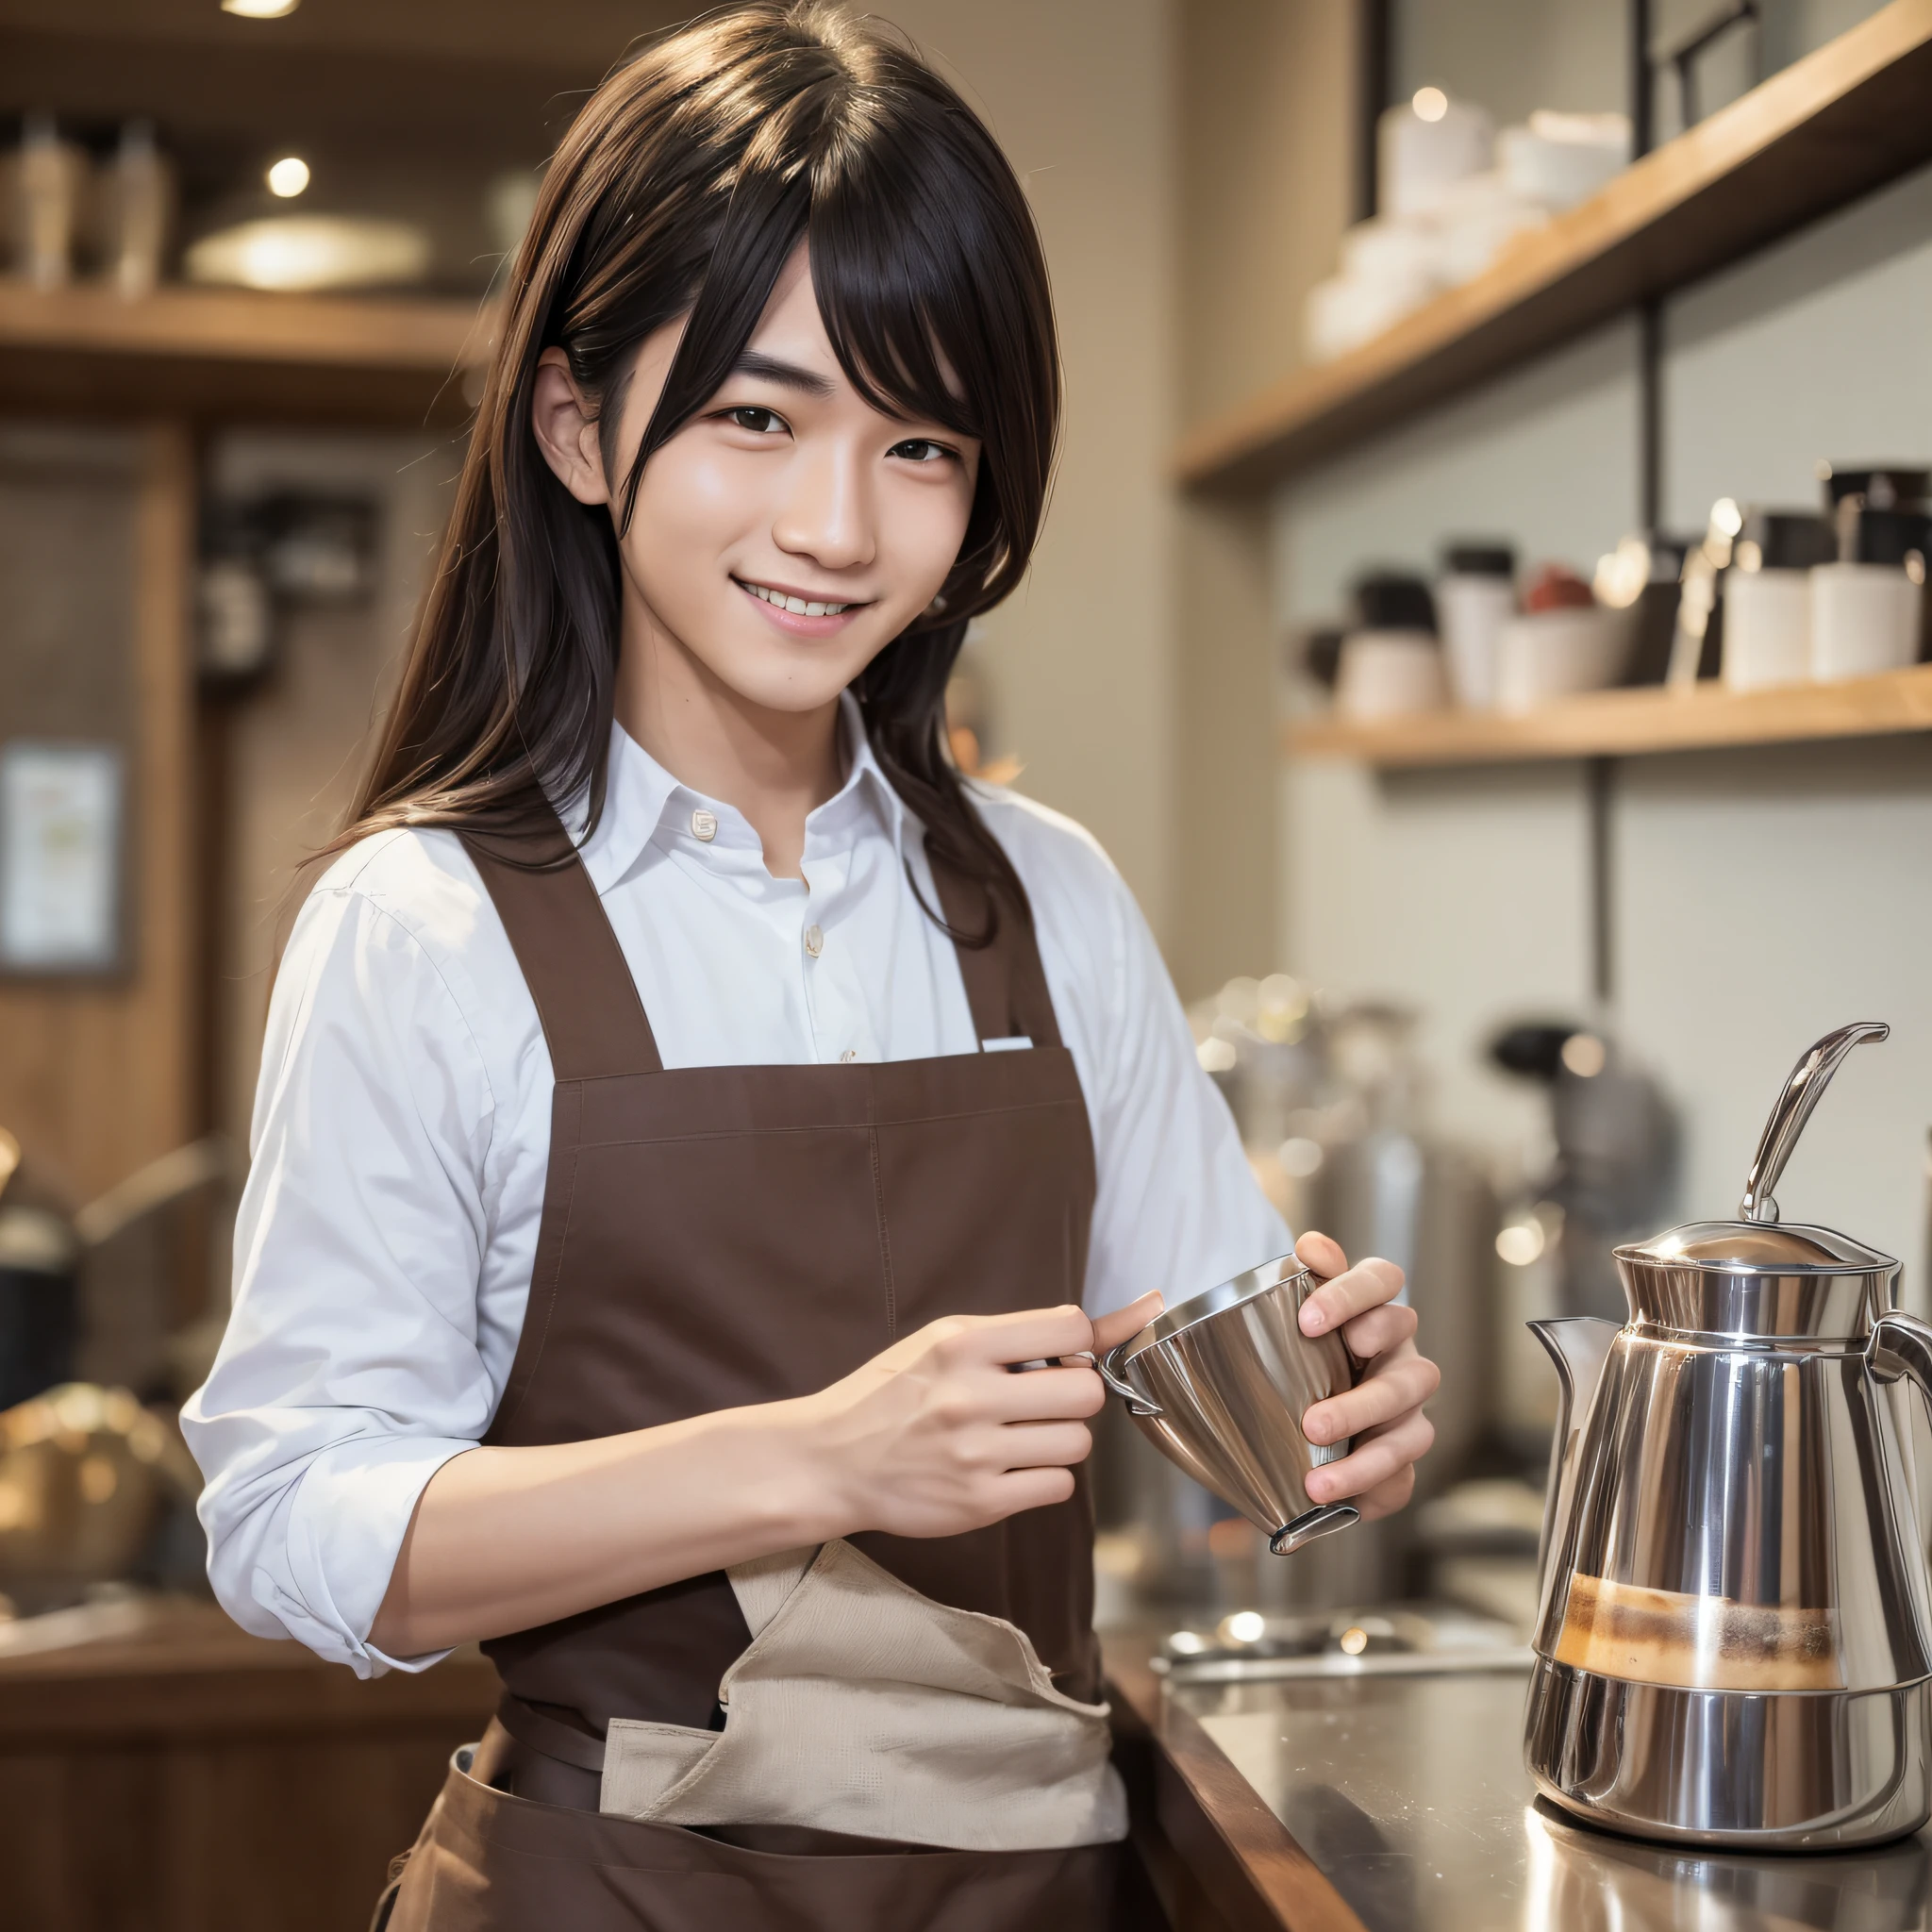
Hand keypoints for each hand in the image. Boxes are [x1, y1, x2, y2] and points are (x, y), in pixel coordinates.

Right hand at [801, 1292, 1163, 1540]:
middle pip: (1087, 1394)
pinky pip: (1057, 1487)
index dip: (1076, 1345)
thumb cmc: (894, 1393)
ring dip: (1060, 1439)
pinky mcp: (979, 1504)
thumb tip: (1136, 1313)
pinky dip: (1044, 1478)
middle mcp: (970, 1397)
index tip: (1058, 1358)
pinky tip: (1010, 1468)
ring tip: (1021, 1436)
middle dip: (1075, 1397)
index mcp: (962, 1344)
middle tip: (1043, 1402)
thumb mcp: (947, 1341)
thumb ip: (1028, 1331)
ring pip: (1077, 1444)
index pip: (1072, 1329)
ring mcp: (975, 1454)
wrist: (831, 1460)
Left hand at [1294, 1231, 1438, 1519]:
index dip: (1353, 1296)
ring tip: (1317, 1477)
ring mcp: (1407, 1411)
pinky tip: (1333, 1496)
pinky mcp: (1400, 1459)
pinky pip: (1400, 1476)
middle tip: (1312, 1421)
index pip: (1384, 1282)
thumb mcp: (1293, 1315)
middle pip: (1409, 1371)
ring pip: (1410, 1430)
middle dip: (1362, 1400)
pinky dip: (1368, 1488)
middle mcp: (1400, 1357)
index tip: (1306, 1320)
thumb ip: (1302, 1277)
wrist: (1295, 1419)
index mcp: (1374, 1310)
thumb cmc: (1300, 1355)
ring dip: (1365, 1461)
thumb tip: (1311, 1244)